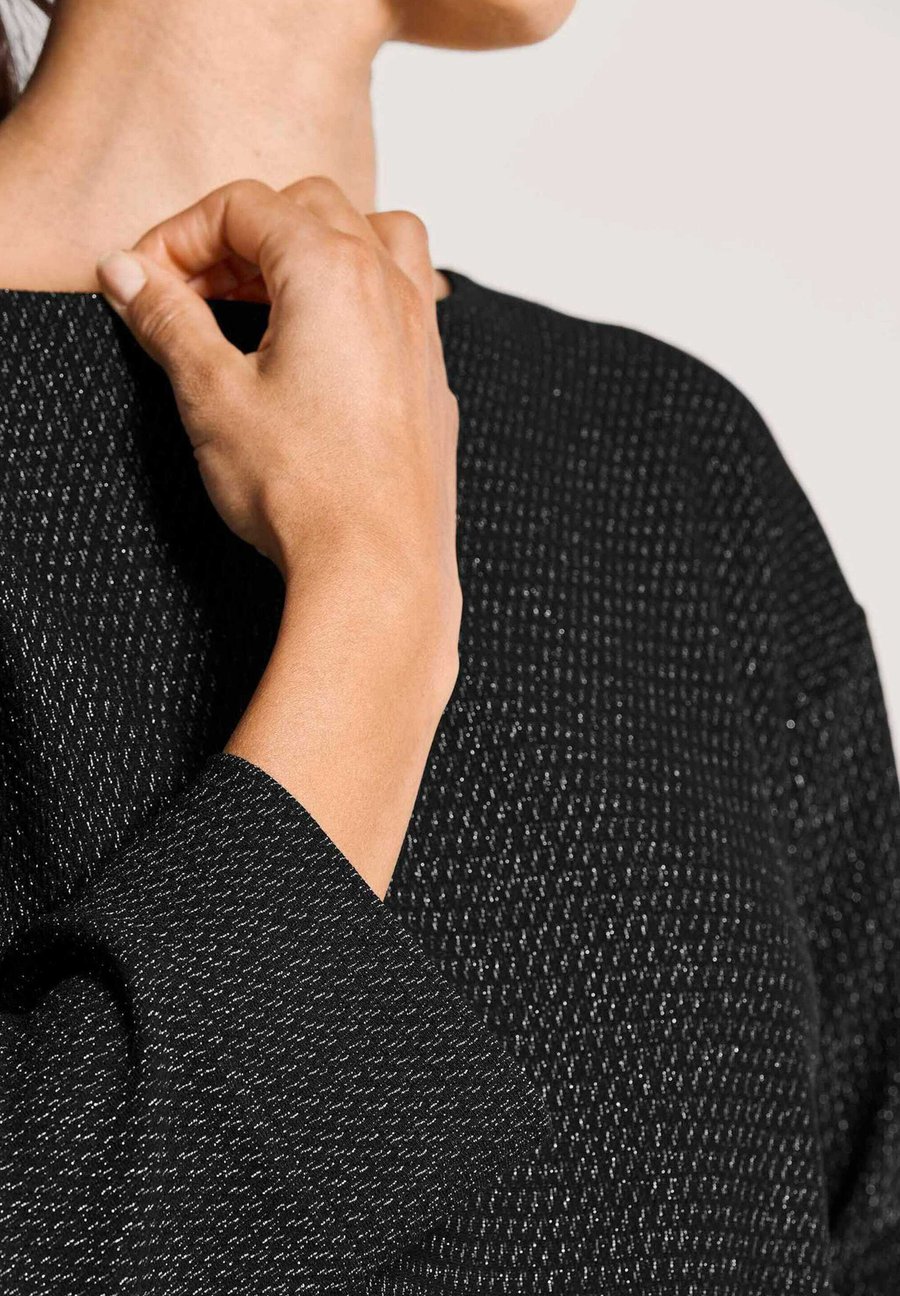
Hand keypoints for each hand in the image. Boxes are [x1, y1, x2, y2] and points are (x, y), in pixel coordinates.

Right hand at [96, 177, 460, 896]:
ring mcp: (421, 333)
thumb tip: (131, 274)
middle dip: (240, 238)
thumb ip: (168, 320)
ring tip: (268, 302)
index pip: (243, 206)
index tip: (147, 283)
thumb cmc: (305, 489)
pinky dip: (359, 298)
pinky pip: (404, 302)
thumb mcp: (211, 395)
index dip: (180, 236)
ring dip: (314, 250)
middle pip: (308, 208)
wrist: (378, 570)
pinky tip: (325, 352)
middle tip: (194, 295)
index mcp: (331, 269)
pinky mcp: (431, 382)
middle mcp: (389, 286)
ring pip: (375, 239)